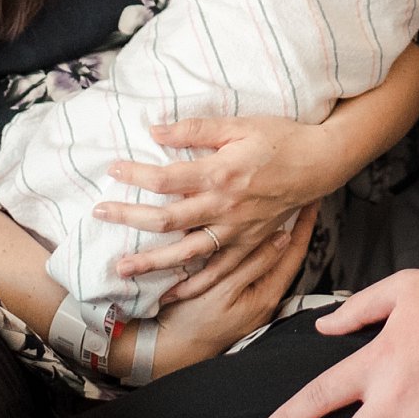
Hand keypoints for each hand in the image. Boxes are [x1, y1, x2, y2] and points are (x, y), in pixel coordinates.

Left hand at [101, 115, 335, 301]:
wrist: (319, 162)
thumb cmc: (279, 138)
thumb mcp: (237, 125)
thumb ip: (195, 129)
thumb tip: (155, 129)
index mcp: (220, 173)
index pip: (166, 179)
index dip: (135, 175)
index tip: (112, 170)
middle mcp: (224, 206)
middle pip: (167, 220)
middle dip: (128, 219)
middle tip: (98, 216)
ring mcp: (237, 230)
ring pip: (186, 253)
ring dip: (152, 263)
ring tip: (122, 269)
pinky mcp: (248, 243)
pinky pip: (217, 271)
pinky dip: (193, 285)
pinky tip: (169, 293)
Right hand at [147, 201, 319, 378]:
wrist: (170, 349)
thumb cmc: (193, 322)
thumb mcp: (224, 291)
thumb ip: (255, 264)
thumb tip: (284, 235)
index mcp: (267, 293)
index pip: (294, 251)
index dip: (305, 224)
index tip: (312, 198)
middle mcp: (265, 295)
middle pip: (287, 253)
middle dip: (295, 224)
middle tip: (300, 193)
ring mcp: (252, 296)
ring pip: (269, 256)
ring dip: (277, 230)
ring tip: (282, 204)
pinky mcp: (237, 296)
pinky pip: (252, 262)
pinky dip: (256, 243)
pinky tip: (250, 230)